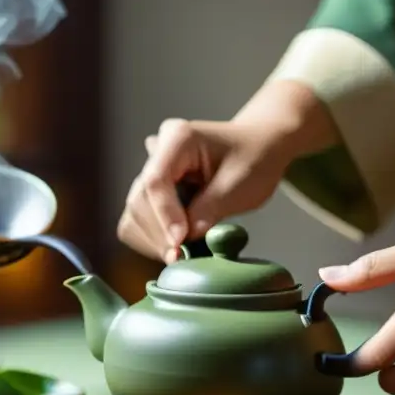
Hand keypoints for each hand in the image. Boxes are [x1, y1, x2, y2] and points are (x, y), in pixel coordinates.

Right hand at [117, 118, 286, 262]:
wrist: (260, 148)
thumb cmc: (255, 159)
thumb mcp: (239, 185)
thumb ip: (208, 211)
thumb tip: (182, 240)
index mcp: (178, 139)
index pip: (156, 181)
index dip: (165, 214)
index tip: (180, 241)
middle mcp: (157, 152)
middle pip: (139, 198)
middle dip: (158, 232)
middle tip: (180, 256)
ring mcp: (151, 171)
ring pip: (134, 212)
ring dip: (153, 238)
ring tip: (179, 254)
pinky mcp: (151, 191)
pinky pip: (137, 219)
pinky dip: (151, 238)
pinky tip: (173, 246)